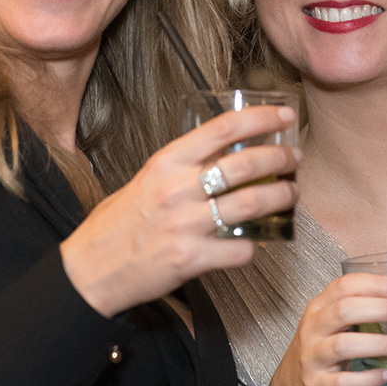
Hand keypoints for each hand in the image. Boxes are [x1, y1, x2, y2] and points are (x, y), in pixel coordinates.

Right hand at [60, 105, 300, 316]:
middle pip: (246, 164)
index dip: (261, 118)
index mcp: (167, 162)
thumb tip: (228, 153)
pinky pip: (240, 249)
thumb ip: (185, 166)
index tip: (283, 116)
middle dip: (281, 159)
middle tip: (295, 159)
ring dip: (281, 197)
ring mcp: (186, 224)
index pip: (224, 128)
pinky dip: (255, 245)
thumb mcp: (149, 179)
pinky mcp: (191, 259)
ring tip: (291, 193)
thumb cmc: (120, 223)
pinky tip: (256, 242)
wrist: (91, 269)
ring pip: (252, 203)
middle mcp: (178, 189)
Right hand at [269, 274, 386, 385]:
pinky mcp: (318, 385)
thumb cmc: (322, 349)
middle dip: (382, 309)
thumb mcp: (333, 323)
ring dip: (380, 344)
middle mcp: (312, 328)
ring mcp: (313, 357)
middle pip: (345, 310)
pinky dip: (369, 378)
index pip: (344, 286)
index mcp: (318, 307)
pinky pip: (345, 381)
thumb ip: (362, 306)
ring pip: (344, 344)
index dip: (375, 284)